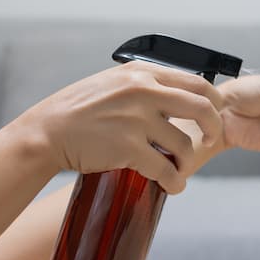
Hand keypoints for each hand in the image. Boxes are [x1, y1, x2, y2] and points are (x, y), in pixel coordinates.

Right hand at [17, 61, 222, 193]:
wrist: (46, 132)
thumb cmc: (79, 110)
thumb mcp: (114, 83)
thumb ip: (146, 85)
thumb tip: (179, 96)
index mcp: (142, 73)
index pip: (196, 82)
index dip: (213, 102)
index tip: (213, 116)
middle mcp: (143, 90)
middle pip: (202, 108)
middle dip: (213, 128)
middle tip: (210, 141)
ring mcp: (136, 118)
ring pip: (184, 144)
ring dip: (187, 162)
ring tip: (180, 170)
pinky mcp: (127, 147)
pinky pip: (165, 168)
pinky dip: (174, 181)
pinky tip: (172, 186)